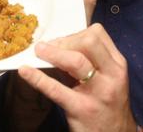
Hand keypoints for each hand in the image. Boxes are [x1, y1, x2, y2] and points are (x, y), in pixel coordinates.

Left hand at [17, 24, 136, 131]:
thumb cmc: (106, 103)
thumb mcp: (105, 79)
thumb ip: (87, 61)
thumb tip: (56, 45)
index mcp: (117, 64)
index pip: (97, 34)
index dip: (75, 34)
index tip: (61, 42)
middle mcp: (112, 75)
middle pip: (88, 41)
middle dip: (64, 41)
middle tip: (48, 49)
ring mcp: (98, 92)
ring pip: (75, 61)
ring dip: (52, 53)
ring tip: (37, 52)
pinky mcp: (82, 110)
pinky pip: (56, 90)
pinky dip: (37, 78)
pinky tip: (25, 72)